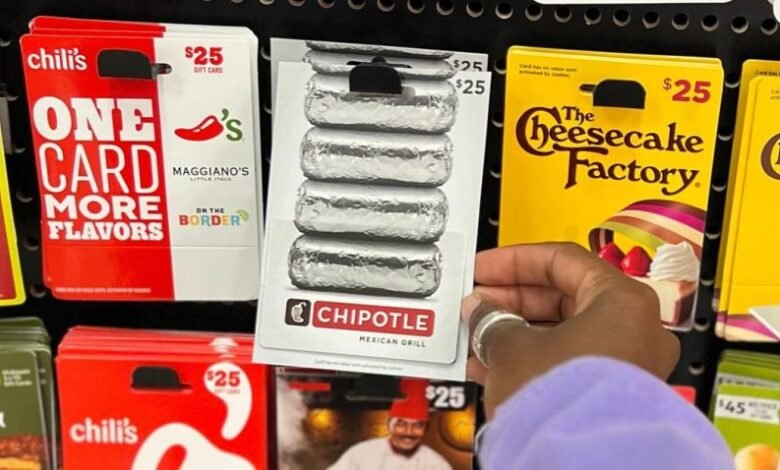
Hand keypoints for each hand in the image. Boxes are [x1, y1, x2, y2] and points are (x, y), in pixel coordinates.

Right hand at [462, 242, 679, 418]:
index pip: (562, 260)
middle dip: (512, 300)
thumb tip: (480, 310)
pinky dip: (533, 356)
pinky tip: (494, 365)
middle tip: (478, 303)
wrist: (581, 461)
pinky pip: (570, 360)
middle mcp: (637, 329)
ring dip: (517, 330)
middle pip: (565, 296)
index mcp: (623, 301)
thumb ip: (492, 319)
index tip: (484, 267)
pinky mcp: (615, 393)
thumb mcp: (512, 347)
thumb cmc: (563, 400)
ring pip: (565, 331)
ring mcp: (630, 363)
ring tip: (478, 337)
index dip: (513, 261)